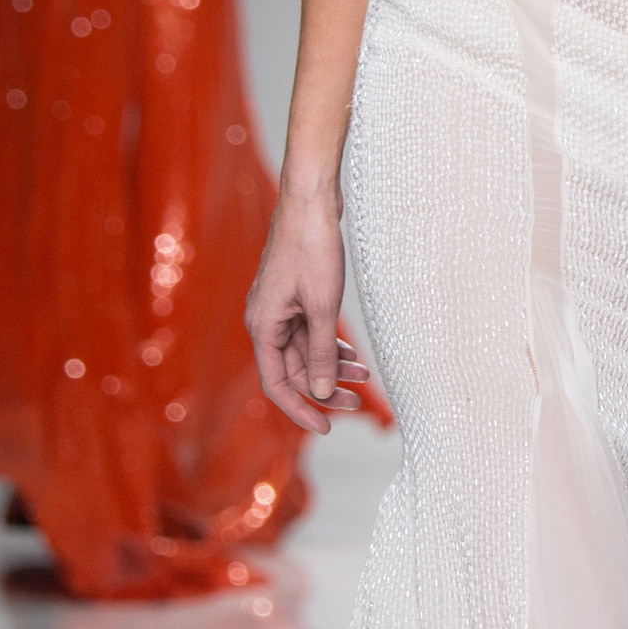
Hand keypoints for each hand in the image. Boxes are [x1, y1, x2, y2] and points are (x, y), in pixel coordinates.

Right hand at [245, 187, 367, 432]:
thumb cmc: (312, 248)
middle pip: (293, 370)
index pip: (277, 384)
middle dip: (325, 387)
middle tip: (358, 401)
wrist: (311, 200)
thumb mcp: (322, 307)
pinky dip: (329, 344)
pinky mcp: (292, 296)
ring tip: (365, 375)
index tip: (326, 429)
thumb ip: (321, 353)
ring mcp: (278, 308)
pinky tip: (353, 353)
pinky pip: (308, 331)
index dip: (301, 410)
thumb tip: (324, 392)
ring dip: (332, 365)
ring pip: (304, 351)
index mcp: (263, 326)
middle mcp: (265, 320)